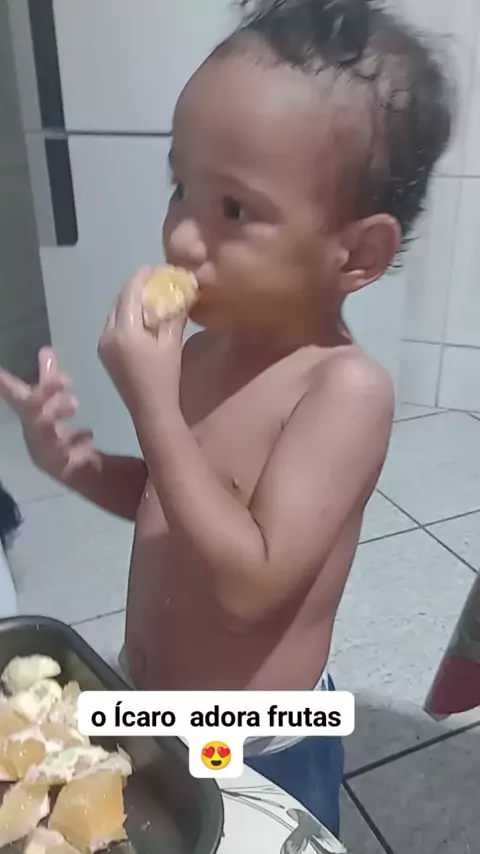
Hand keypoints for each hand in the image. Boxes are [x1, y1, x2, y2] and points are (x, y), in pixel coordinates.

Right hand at [0, 348, 94, 480]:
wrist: (72, 469)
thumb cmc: (54, 432)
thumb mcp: (51, 403)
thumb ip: (48, 378)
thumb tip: (46, 350)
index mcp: (29, 415)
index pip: (15, 394)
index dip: (5, 383)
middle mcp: (33, 432)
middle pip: (33, 412)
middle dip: (45, 393)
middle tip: (63, 379)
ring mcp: (46, 450)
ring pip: (46, 432)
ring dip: (57, 415)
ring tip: (74, 403)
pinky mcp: (63, 465)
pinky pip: (67, 455)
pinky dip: (77, 442)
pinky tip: (88, 433)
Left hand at [98, 267, 183, 415]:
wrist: (151, 410)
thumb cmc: (165, 377)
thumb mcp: (172, 343)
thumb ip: (174, 314)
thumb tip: (183, 291)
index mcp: (124, 331)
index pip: (130, 293)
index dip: (142, 277)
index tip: (155, 268)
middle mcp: (107, 334)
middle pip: (120, 301)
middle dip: (136, 288)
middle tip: (155, 281)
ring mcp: (103, 344)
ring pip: (116, 313)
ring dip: (131, 302)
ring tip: (150, 297)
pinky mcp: (105, 353)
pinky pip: (114, 326)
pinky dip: (127, 317)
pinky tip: (142, 318)